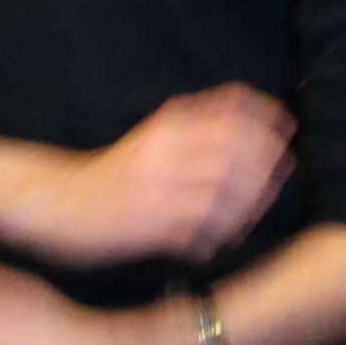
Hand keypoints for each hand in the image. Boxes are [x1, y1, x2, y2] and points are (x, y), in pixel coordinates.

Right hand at [56, 85, 292, 264]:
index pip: (229, 111)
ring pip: (223, 195)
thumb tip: (247, 103)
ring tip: (251, 215)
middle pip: (235, 153)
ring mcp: (156, 190)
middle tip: (281, 175)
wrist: (57, 202)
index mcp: (165, 126)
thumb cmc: (114, 172)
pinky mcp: (147, 227)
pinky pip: (200, 232)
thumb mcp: (152, 135)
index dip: (267, 118)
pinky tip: (221, 241)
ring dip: (247, 207)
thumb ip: (195, 120)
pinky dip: (218, 236)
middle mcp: (163, 152)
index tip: (288, 128)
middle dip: (267, 166)